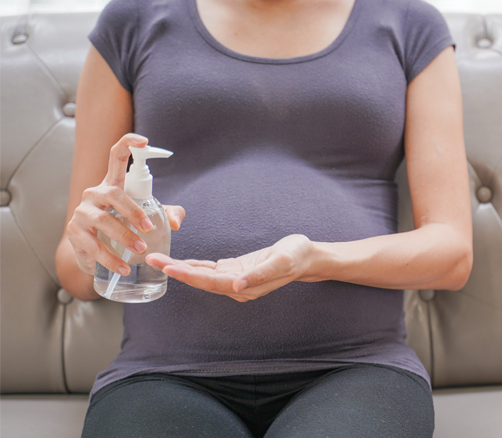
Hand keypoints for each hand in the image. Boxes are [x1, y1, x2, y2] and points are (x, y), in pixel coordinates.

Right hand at [65, 133, 185, 275]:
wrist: (94, 254)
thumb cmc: (124, 228)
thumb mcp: (148, 218)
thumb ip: (167, 214)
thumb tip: (177, 223)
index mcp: (113, 184)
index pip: (117, 156)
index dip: (129, 144)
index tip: (145, 140)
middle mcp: (95, 194)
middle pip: (114, 194)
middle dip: (132, 211)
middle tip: (149, 228)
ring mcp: (83, 213)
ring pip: (103, 221)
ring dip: (124, 236)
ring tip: (140, 249)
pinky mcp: (75, 234)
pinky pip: (94, 246)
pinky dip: (111, 259)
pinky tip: (124, 267)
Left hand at [145, 234, 313, 301]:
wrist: (306, 257)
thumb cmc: (296, 256)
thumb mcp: (282, 262)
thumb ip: (260, 274)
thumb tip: (238, 285)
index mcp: (245, 287)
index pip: (211, 282)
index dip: (189, 276)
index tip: (170, 268)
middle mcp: (236, 286)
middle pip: (200, 280)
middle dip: (176, 271)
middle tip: (152, 259)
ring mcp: (234, 279)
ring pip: (201, 275)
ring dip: (180, 268)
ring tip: (158, 259)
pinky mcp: (235, 270)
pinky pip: (209, 269)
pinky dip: (193, 266)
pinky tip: (179, 262)